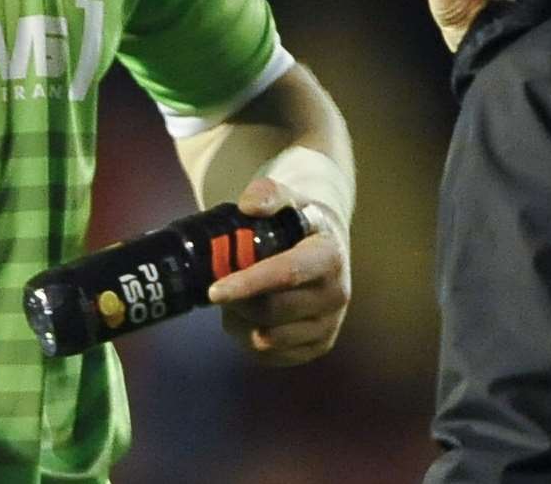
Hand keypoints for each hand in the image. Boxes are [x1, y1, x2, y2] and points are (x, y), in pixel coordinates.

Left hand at [205, 177, 348, 366]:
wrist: (325, 246)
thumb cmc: (298, 220)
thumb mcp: (287, 197)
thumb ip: (267, 193)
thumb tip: (248, 205)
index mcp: (329, 257)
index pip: (286, 274)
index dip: (248, 284)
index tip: (214, 290)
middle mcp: (336, 295)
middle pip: (271, 311)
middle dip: (237, 303)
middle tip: (218, 288)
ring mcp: (329, 325)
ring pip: (267, 338)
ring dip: (240, 322)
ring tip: (235, 301)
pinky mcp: (319, 346)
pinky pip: (271, 356)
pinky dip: (249, 340)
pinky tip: (248, 318)